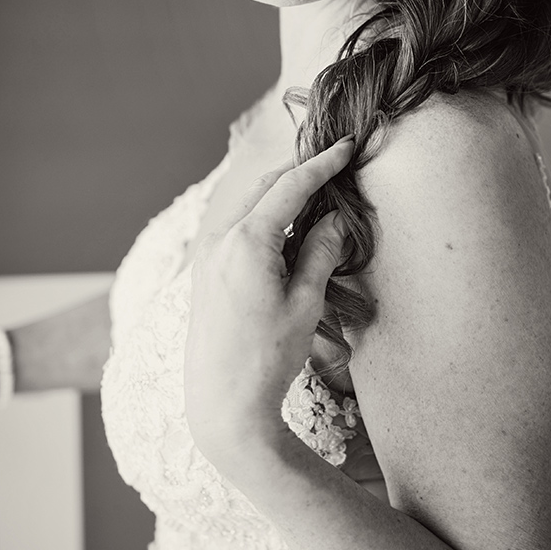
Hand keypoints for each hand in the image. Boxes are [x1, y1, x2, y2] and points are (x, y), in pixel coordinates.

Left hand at [184, 135, 354, 474]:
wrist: (222, 403)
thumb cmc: (268, 357)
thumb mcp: (305, 302)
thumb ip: (320, 252)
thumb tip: (335, 218)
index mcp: (247, 241)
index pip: (290, 185)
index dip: (321, 163)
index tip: (345, 146)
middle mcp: (220, 239)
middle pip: (264, 185)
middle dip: (298, 169)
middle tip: (332, 160)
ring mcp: (207, 254)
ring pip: (248, 203)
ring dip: (279, 191)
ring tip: (314, 189)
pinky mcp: (204, 270)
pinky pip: (236, 225)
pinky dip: (262, 213)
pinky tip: (284, 224)